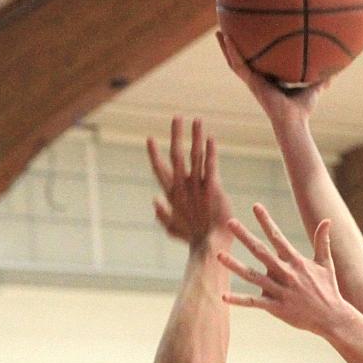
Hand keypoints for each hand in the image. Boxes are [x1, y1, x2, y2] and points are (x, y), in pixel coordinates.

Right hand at [147, 117, 233, 249]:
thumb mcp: (173, 228)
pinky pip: (211, 165)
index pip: (160, 169)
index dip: (154, 154)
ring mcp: (197, 186)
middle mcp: (183, 186)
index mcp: (172, 194)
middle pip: (176, 155)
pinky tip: (211, 138)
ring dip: (195, 136)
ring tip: (196, 119)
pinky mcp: (213, 188)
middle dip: (176, 135)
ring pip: (194, 155)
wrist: (210, 246)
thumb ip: (163, 215)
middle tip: (176, 116)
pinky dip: (210, 151)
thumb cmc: (192, 238)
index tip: (150, 138)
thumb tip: (154, 201)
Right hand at [217, 31, 324, 123]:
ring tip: (218, 31)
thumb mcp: (314, 88)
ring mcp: (252, 82)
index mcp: (269, 80)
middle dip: (235, 46)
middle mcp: (258, 80)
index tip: (251, 37)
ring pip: (235, 61)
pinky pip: (238, 65)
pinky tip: (226, 37)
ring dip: (226, 47)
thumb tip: (337, 70)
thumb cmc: (303, 110)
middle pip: (243, 59)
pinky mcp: (251, 83)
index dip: (254, 51)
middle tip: (227, 30)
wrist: (294, 122)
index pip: (259, 62)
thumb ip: (323, 79)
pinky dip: (231, 51)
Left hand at [220, 207, 346, 335]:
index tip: (255, 206)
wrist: (332, 317)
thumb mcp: (326, 264)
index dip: (266, 221)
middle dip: (245, 236)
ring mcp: (280, 291)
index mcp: (296, 261)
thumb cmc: (328, 289)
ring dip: (235, 266)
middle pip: (260, 252)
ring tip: (219, 255)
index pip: (277, 237)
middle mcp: (286, 273)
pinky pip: (253, 302)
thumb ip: (322, 241)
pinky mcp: (276, 308)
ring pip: (252, 276)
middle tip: (230, 222)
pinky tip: (224, 296)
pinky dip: (238, 300)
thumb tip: (327, 220)